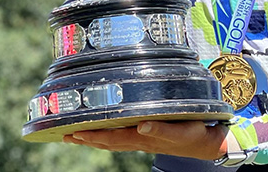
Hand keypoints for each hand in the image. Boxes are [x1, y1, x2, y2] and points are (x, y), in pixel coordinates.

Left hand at [63, 121, 227, 159]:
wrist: (202, 143)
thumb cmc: (192, 133)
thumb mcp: (181, 130)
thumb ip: (161, 128)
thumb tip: (142, 124)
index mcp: (144, 137)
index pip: (114, 138)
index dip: (95, 135)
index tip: (77, 132)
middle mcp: (139, 140)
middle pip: (107, 142)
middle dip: (86, 139)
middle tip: (65, 135)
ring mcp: (140, 140)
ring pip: (110, 142)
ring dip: (91, 140)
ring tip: (72, 136)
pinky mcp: (143, 138)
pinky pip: (118, 139)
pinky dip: (103, 137)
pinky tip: (96, 134)